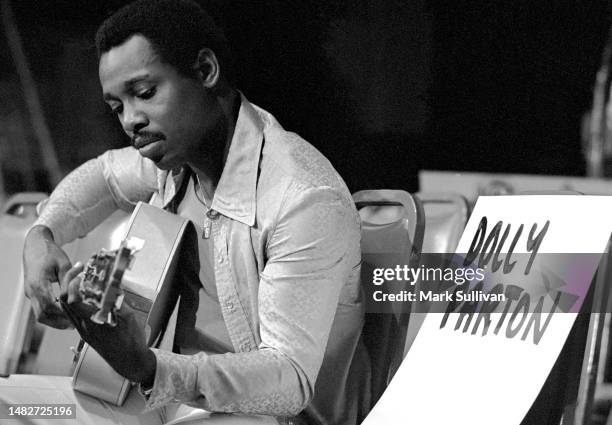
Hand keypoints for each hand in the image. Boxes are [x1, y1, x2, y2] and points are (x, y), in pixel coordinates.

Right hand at [23, 225, 72, 328]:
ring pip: (39, 314)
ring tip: (70, 323)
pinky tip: (63, 314)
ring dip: (54, 320)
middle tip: (74, 325)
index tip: (75, 318)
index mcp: (38, 283)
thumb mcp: (63, 263)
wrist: (35, 245)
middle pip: (42, 314)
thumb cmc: (49, 252)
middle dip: (58, 322)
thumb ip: (68, 281)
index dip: (62, 314)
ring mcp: (30, 292)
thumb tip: (75, 297)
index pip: (49, 305)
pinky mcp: (32, 293)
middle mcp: (31, 290)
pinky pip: (39, 308)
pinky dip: (50, 314)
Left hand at [60, 264, 156, 384]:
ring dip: (72, 293)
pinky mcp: (87, 334)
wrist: (130, 362)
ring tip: (83, 281)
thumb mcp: (129, 318)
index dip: (72, 283)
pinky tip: (88, 297)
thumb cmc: (132, 343)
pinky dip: (77, 303)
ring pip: (68, 309)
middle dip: (69, 284)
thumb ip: (118, 301)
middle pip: (65, 302)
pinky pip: (75, 316)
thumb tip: (112, 285)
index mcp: (92, 322)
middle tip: (79, 272)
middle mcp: (84, 327)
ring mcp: (84, 331)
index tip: (81, 272)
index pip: (71, 300)